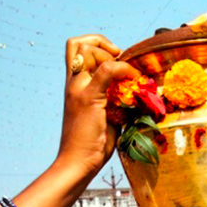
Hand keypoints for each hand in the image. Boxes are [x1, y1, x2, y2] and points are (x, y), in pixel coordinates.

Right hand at [56, 35, 141, 179]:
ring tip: (125, 74)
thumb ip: (113, 99)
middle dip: (104, 46)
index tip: (115, 60)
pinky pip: (107, 70)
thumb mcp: (106, 115)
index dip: (97, 46)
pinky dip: (123, 69)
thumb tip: (133, 92)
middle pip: (79, 44)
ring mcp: (79, 89)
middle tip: (121, 67)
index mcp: (74, 85)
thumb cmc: (91, 145)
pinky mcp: (89, 98)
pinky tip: (133, 79)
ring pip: (88, 50)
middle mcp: (73, 83)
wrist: (77, 162)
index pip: (76, 49)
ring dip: (111, 56)